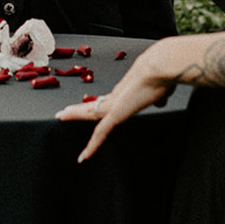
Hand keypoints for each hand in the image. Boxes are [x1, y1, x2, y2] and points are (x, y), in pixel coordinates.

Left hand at [57, 36, 190, 160]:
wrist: (159, 67)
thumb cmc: (163, 75)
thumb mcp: (161, 89)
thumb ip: (159, 96)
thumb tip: (160, 101)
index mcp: (126, 90)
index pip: (109, 100)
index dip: (99, 104)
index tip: (91, 105)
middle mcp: (117, 95)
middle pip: (93, 104)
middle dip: (79, 108)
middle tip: (65, 110)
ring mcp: (114, 104)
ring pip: (89, 113)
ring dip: (74, 114)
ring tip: (61, 116)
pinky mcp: (115, 114)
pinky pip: (100, 133)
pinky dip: (92, 146)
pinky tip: (84, 156)